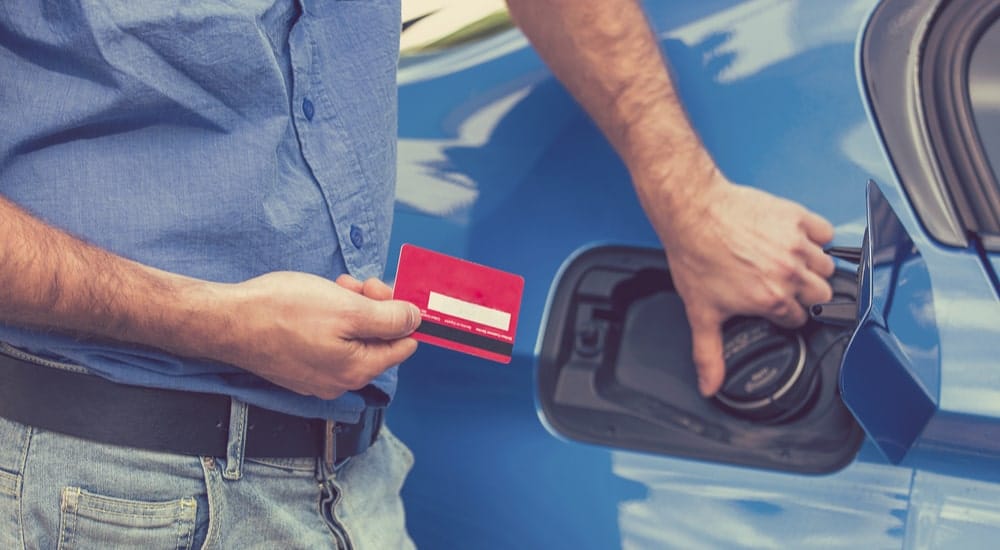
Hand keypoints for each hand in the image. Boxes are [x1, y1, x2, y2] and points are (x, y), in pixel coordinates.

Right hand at [212, 272, 420, 398]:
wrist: (227, 320)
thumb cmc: (282, 312)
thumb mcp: (347, 309)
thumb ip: (388, 319)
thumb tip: (415, 321)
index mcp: (357, 370)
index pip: (403, 345)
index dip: (400, 313)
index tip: (385, 290)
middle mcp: (340, 380)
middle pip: (377, 340)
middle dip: (373, 307)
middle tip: (355, 284)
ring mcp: (317, 375)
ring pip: (352, 337)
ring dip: (351, 308)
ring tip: (334, 287)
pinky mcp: (299, 365)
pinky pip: (328, 341)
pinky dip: (329, 319)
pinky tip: (316, 300)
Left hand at [643, 170, 834, 396]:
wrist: (692, 212)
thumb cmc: (696, 255)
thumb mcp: (701, 312)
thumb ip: (708, 354)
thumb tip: (709, 385)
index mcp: (771, 299)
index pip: (798, 319)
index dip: (786, 315)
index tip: (776, 308)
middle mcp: (789, 273)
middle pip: (821, 295)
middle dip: (804, 294)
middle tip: (783, 286)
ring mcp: (796, 245)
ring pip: (827, 266)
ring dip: (812, 268)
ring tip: (788, 264)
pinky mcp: (797, 218)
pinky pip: (825, 232)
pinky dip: (817, 237)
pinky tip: (798, 240)